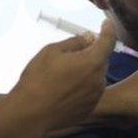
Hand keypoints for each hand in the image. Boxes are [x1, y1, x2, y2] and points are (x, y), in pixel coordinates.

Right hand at [10, 20, 115, 137]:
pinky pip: (90, 92)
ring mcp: (95, 97)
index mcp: (93, 62)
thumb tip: (89, 37)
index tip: (106, 23)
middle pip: (102, 60)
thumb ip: (75, 42)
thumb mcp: (52, 52)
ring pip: (96, 76)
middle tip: (74, 52)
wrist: (29, 114)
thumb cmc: (38, 79)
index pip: (108, 41)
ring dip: (87, 71)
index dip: (109, 30)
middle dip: (92, 53)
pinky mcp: (88, 109)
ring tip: (64, 75)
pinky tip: (65, 89)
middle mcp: (99, 80)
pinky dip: (83, 86)